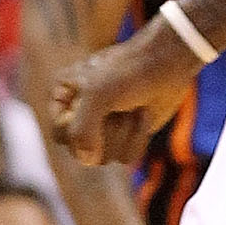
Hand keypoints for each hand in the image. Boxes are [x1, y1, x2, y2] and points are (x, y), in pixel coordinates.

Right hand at [48, 23, 194, 166]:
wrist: (166, 63)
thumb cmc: (128, 70)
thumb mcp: (97, 94)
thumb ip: (82, 130)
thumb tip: (87, 162)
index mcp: (62, 98)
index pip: (60, 135)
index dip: (82, 129)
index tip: (100, 110)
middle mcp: (78, 115)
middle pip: (83, 152)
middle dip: (109, 131)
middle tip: (121, 107)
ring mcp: (102, 129)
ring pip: (106, 158)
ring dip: (126, 133)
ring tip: (133, 108)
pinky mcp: (126, 137)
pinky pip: (126, 158)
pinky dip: (138, 138)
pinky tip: (143, 116)